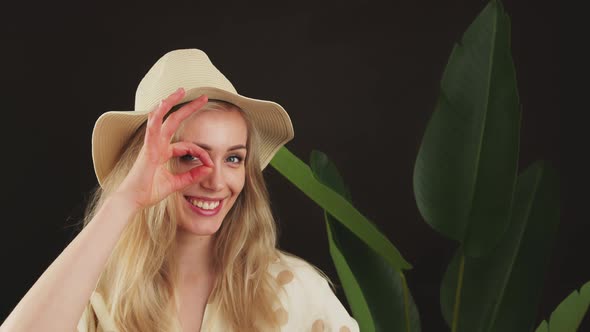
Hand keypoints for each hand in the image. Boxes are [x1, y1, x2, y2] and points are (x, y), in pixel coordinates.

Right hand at [114, 88, 213, 208]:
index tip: (210, 164)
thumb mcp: (176, 184)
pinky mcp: (147, 148)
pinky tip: (163, 103)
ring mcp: (151, 144)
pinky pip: (152, 128)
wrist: (133, 200)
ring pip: (162, 117)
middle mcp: (157, 144)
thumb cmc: (149, 192)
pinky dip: (158, 115)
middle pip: (174, 121)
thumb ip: (192, 176)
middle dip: (189, 108)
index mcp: (163, 152)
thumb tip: (209, 169)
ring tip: (181, 90)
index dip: (201, 153)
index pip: (188, 146)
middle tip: (203, 97)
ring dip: (171, 102)